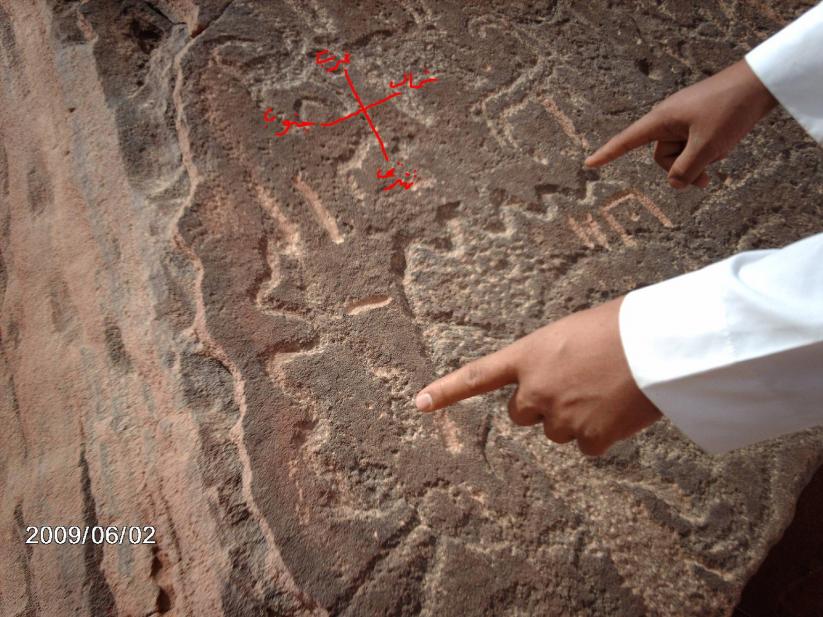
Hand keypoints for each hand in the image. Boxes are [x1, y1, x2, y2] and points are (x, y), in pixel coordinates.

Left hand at [414, 297, 661, 455]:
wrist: (659, 345)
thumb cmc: (622, 325)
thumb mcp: (574, 331)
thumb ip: (555, 356)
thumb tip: (563, 377)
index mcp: (529, 355)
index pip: (477, 376)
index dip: (447, 391)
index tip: (419, 403)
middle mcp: (535, 390)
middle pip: (521, 415)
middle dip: (540, 406)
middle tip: (575, 386)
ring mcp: (560, 417)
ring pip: (557, 432)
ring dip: (575, 419)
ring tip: (606, 391)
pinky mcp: (589, 439)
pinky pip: (588, 446)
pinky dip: (603, 434)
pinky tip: (620, 411)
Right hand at [585, 59, 777, 187]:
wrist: (760, 83)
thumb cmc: (729, 110)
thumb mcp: (706, 147)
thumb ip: (685, 171)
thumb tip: (675, 185)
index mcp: (661, 120)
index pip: (627, 141)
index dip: (607, 154)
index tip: (588, 164)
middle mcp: (668, 119)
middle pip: (662, 156)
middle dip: (682, 169)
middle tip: (707, 179)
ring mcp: (684, 119)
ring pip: (681, 153)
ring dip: (698, 161)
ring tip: (720, 154)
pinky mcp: (699, 120)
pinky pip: (694, 144)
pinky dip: (706, 151)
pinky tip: (725, 143)